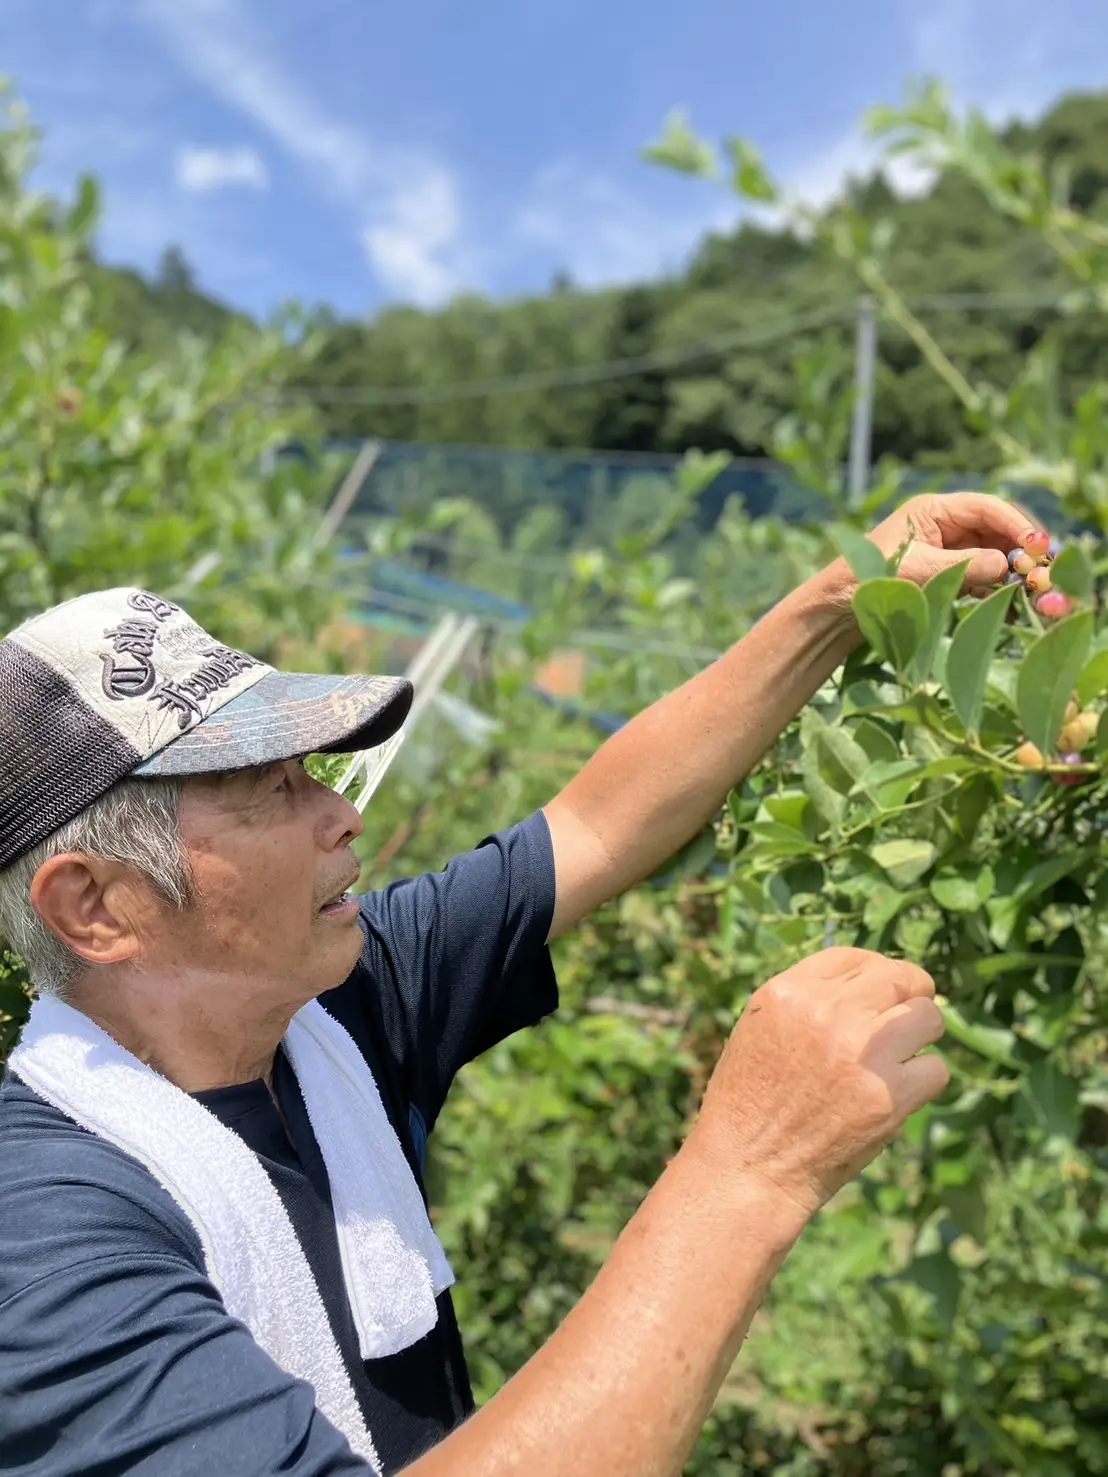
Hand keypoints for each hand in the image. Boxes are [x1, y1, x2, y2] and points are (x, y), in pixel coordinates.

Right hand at [693, 947, 948, 1219]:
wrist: (748, 1166)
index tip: (882, 991)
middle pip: (899, 977)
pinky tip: (899, 1093)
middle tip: (908, 1017)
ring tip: (904, 1054)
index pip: (853, 958)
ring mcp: (861, 1052)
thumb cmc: (749, 1101)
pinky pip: (936, 1069)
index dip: (874, 972)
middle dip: (910, 994)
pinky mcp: (888, 1096)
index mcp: (789, 992)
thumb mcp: (761, 1029)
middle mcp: (827, 1012)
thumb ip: (809, 1002)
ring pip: (928, 1016)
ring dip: (922, 1035)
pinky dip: (923, 1081)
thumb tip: (870, 986)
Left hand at [869, 491, 1036, 595]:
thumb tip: (1007, 566)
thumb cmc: (869, 580)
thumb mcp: (920, 571)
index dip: (1015, 524)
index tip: (1038, 546)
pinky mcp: (945, 574)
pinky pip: (980, 575)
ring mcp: (945, 550)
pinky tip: (1009, 604)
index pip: (986, 507)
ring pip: (992, 553)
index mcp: (932, 510)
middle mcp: (942, 525)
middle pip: (994, 529)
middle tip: (1041, 572)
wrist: (837, 609)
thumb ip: (965, 566)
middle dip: (1019, 548)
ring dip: (1011, 570)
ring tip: (1030, 590)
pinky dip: (996, 587)